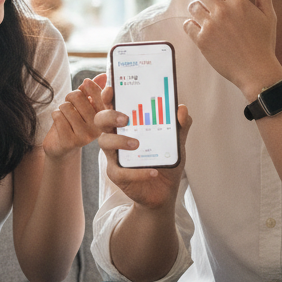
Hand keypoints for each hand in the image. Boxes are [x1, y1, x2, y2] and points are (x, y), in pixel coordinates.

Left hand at [43, 74, 107, 158]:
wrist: (62, 147)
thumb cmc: (73, 122)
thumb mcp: (84, 105)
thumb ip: (92, 91)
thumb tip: (104, 76)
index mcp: (104, 117)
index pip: (100, 95)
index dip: (92, 87)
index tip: (86, 83)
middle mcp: (98, 127)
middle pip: (78, 96)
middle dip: (69, 97)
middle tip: (71, 106)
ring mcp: (85, 136)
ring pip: (66, 106)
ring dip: (61, 109)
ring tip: (66, 117)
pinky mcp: (71, 141)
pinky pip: (58, 116)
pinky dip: (55, 116)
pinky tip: (60, 125)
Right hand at [95, 85, 191, 210]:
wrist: (164, 192)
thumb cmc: (165, 161)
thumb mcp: (177, 142)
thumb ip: (180, 126)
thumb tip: (181, 109)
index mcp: (127, 125)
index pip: (112, 105)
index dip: (108, 96)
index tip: (112, 90)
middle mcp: (116, 137)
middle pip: (100, 120)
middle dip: (109, 116)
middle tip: (125, 118)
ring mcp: (114, 156)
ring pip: (104, 143)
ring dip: (120, 141)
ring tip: (137, 144)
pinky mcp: (117, 174)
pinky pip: (121, 172)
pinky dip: (137, 172)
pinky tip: (153, 171)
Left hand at [183, 0, 281, 96]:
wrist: (256, 71)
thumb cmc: (264, 43)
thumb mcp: (269, 15)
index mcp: (238, 2)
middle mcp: (223, 11)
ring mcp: (211, 26)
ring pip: (192, 7)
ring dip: (196, 8)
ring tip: (202, 13)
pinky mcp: (202, 41)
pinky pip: (187, 25)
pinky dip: (191, 25)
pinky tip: (200, 28)